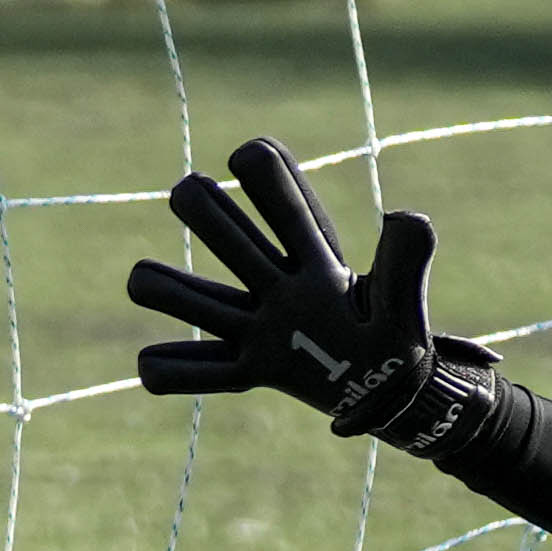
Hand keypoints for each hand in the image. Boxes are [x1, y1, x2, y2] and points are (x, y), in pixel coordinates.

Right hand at [128, 137, 488, 449]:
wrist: (386, 393)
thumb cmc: (392, 336)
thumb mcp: (403, 301)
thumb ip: (405, 262)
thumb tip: (406, 216)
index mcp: (315, 260)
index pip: (288, 206)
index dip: (265, 173)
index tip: (247, 157)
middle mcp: (275, 286)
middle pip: (229, 234)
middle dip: (203, 206)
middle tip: (187, 194)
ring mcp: (257, 328)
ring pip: (195, 298)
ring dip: (163, 285)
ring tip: (145, 281)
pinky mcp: (250, 371)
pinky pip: (200, 371)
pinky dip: (170, 369)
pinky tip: (155, 365)